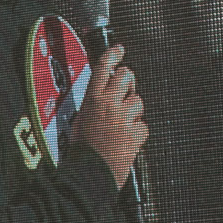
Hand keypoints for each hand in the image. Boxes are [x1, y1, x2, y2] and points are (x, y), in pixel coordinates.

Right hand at [73, 44, 148, 185]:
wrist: (90, 173)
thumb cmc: (82, 149)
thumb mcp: (79, 120)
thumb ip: (94, 102)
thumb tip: (106, 91)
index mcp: (92, 99)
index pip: (103, 67)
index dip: (112, 55)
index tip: (119, 49)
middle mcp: (109, 104)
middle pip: (126, 76)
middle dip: (127, 81)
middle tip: (123, 91)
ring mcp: (125, 117)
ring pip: (138, 101)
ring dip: (132, 110)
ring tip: (120, 125)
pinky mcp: (137, 131)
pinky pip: (143, 124)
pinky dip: (137, 131)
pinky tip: (125, 139)